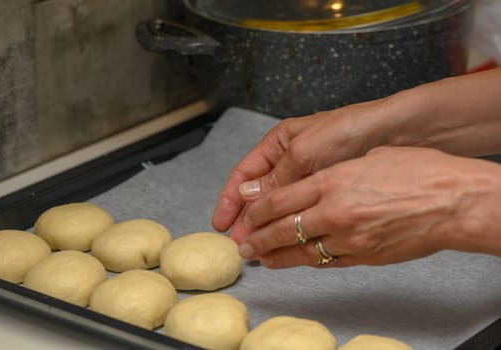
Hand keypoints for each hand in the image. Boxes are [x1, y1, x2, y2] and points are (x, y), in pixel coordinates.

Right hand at [212, 100, 394, 242]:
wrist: (397, 132)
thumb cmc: (349, 131)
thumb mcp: (305, 152)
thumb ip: (276, 178)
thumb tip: (247, 197)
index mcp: (280, 143)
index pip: (245, 173)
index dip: (231, 199)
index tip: (222, 223)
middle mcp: (291, 161)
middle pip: (260, 193)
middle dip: (248, 218)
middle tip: (240, 243)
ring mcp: (310, 177)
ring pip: (280, 206)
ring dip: (267, 225)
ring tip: (259, 247)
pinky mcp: (328, 191)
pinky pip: (302, 211)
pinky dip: (292, 226)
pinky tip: (287, 240)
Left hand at [236, 146, 500, 267]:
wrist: (452, 201)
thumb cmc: (416, 170)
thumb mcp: (366, 159)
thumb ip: (329, 173)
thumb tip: (304, 185)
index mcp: (331, 181)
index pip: (279, 200)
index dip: (256, 211)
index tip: (246, 217)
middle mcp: (333, 211)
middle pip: (282, 228)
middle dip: (257, 238)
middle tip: (243, 245)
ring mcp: (347, 238)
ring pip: (299, 251)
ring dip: (275, 256)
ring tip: (260, 258)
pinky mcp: (363, 257)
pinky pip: (325, 261)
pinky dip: (306, 261)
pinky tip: (295, 262)